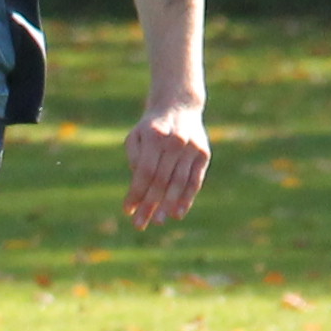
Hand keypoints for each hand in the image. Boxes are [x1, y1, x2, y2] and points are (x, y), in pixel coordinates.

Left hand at [124, 100, 209, 229]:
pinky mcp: (203, 154)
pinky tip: (178, 213)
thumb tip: (137, 186)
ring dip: (167, 205)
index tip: (127, 211)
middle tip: (140, 224)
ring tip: (157, 221)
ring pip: (178, 182)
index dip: (136, 192)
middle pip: (160, 180)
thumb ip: (135, 158)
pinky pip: (194, 181)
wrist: (179, 106)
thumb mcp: (136, 135)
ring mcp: (192, 148)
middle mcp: (175, 141)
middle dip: (149, 204)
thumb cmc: (151, 127)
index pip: (144, 171)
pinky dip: (186, 198)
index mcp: (154, 135)